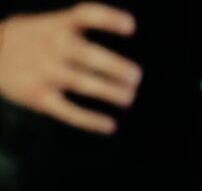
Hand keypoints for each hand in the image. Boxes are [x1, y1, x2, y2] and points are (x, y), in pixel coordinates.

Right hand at [0, 3, 140, 132]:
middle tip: (135, 77)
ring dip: (110, 92)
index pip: (85, 15)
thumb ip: (73, 29)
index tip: (130, 26)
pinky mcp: (39, 97)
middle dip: (117, 68)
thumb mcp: (46, 24)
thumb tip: (114, 35)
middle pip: (91, 56)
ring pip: (84, 85)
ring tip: (128, 97)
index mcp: (56, 25)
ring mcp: (45, 73)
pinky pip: (69, 112)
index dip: (109, 19)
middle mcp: (52, 47)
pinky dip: (91, 120)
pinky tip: (110, 125)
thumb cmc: (27, 40)